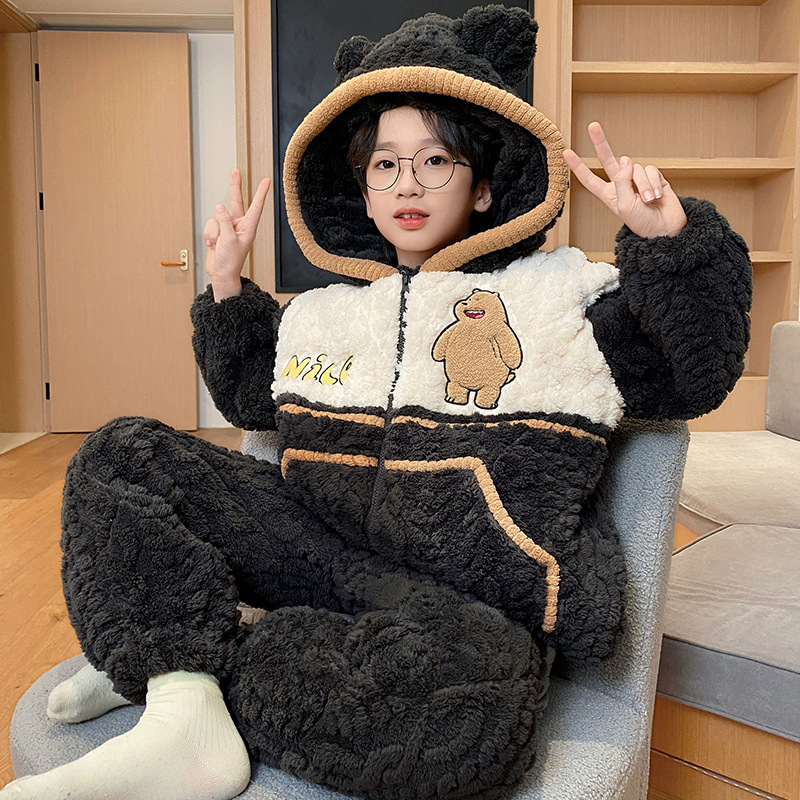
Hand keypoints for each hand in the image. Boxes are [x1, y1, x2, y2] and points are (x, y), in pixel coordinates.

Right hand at [204, 169, 270, 298]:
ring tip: (218, 243)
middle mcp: (239, 225)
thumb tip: (219, 207)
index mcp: (248, 227)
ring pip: (216, 217)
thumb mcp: (229, 240)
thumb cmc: (231, 261)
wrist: (220, 273)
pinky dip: (209, 235)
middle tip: (236, 171)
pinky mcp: (217, 231)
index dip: (260, 193)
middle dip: (235, 187)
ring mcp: (227, 228)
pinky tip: (213, 244)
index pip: (256, 206)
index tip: (266, 181)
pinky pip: (209, 225)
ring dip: (214, 231)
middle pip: (236, 202)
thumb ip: (224, 221)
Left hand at [563, 122, 686, 238]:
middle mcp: (621, 184)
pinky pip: (651, 170)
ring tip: (648, 201)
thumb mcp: (624, 205)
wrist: (665, 228)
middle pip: (608, 159)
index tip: (566, 153)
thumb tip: (624, 159)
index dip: (578, 166)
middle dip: (601, 142)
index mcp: (608, 194)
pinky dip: (653, 183)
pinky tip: (657, 195)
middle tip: (592, 125)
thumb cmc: (642, 222)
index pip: (590, 178)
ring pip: (636, 168)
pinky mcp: (654, 177)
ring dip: (643, 185)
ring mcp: (637, 179)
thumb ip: (621, 181)